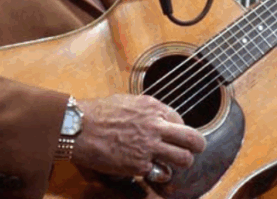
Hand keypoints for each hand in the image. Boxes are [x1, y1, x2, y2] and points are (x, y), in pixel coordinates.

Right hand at [71, 94, 205, 178]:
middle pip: (193, 139)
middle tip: (194, 151)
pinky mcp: (139, 165)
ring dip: (181, 163)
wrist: (79, 127)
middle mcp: (156, 126)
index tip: (174, 136)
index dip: (180, 130)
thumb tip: (157, 117)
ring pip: (184, 159)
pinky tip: (149, 171)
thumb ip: (146, 110)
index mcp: (153, 107)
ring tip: (172, 164)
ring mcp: (149, 147)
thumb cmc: (97, 113)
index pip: (181, 121)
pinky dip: (158, 174)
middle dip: (197, 146)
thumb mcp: (127, 101)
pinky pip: (160, 173)